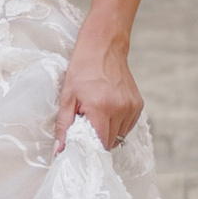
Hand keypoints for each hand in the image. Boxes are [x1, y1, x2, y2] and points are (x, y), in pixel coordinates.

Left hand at [54, 38, 143, 153]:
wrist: (103, 48)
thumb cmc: (82, 70)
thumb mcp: (67, 97)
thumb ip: (64, 126)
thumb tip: (59, 151)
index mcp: (101, 108)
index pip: (100, 143)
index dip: (90, 148)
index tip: (82, 145)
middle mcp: (120, 109)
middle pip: (111, 142)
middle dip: (98, 139)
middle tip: (87, 125)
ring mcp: (131, 107)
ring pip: (121, 135)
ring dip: (109, 132)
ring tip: (98, 115)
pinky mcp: (138, 104)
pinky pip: (128, 126)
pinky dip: (118, 124)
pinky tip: (109, 110)